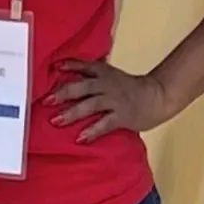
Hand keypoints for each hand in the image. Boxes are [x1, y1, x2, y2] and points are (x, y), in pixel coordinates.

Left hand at [45, 60, 171, 143]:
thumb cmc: (130, 88)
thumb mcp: (111, 76)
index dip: (69, 65)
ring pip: (90, 105)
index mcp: (103, 72)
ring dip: (72, 113)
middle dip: (63, 93)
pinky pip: (105, 124)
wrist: (157, 95)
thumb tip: (67, 82)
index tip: (53, 67)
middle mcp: (106, 84)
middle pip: (82, 87)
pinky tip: (80, 138)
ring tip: (56, 121)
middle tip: (46, 101)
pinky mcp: (122, 116)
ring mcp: (114, 100)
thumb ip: (92, 78)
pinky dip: (92, 130)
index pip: (84, 66)